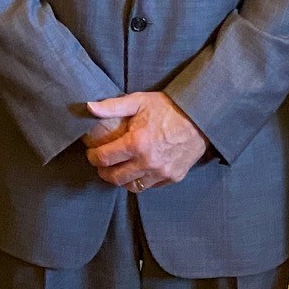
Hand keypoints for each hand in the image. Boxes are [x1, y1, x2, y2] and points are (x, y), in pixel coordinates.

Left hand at [81, 92, 207, 189]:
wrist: (200, 117)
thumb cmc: (168, 108)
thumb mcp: (139, 101)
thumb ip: (112, 106)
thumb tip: (88, 107)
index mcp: (136, 144)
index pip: (104, 159)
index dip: (93, 156)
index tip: (91, 152)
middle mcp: (148, 162)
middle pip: (114, 177)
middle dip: (103, 171)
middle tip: (101, 163)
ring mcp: (161, 173)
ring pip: (132, 186)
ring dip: (120, 179)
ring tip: (117, 169)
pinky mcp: (172, 177)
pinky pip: (150, 186)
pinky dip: (140, 181)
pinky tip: (137, 170)